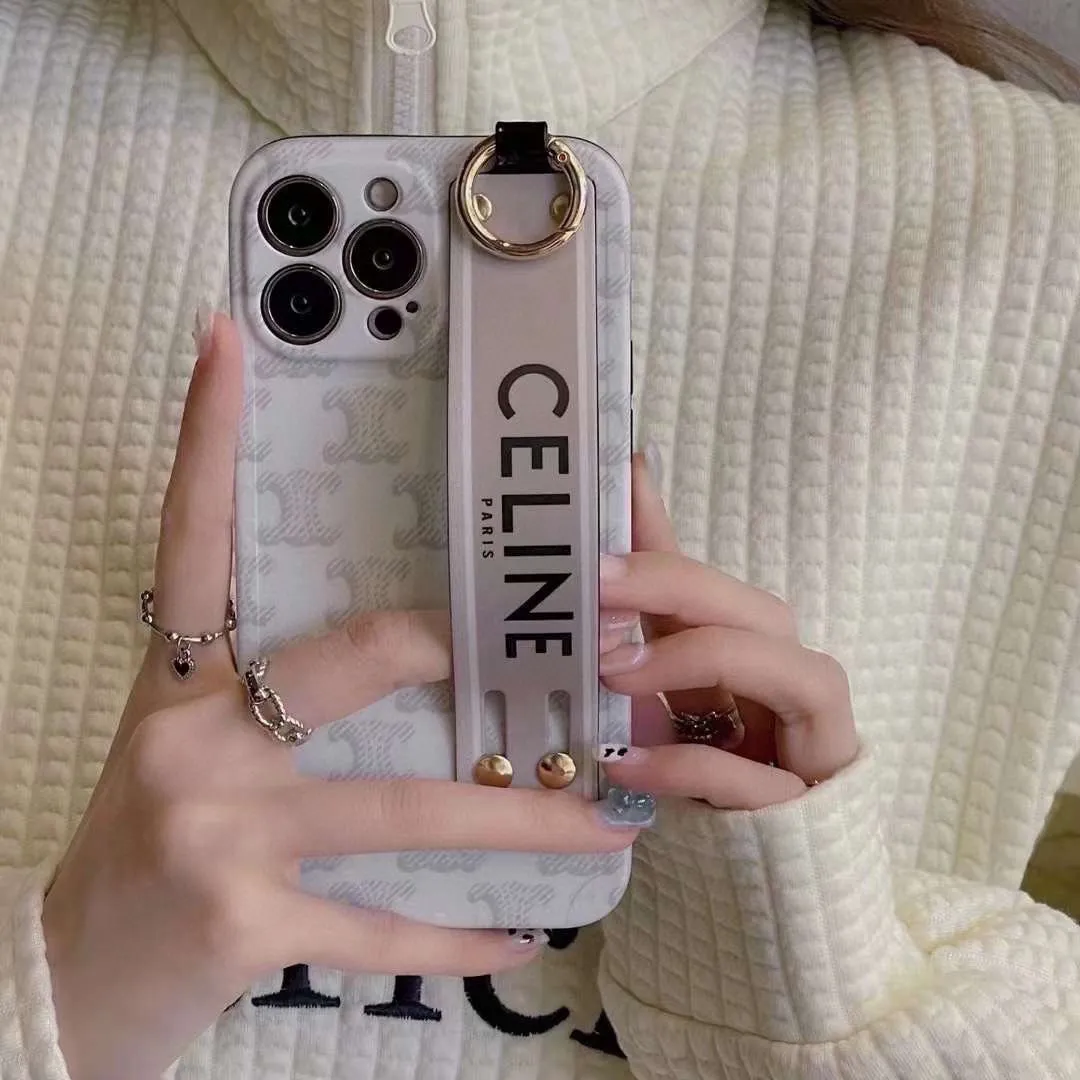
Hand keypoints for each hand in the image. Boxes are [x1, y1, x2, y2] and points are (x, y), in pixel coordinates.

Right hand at [41, 314, 641, 1079]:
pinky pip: (378, 928)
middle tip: (585, 638)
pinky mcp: (244, 925)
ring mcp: (220, 830)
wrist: (78, 972)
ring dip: (520, 813)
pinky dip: (457, 937)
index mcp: (181, 675)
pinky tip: (522, 936)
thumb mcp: (200, 737)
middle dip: (472, 644)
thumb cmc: (154, 835)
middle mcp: (195, 735)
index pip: (194, 537)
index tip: (230, 339)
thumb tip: (404, 640)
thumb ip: (276, 685)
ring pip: (402, 805)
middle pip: (354, 655)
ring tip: (608, 814)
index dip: (208, 436)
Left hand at [596, 451, 858, 808]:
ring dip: (699, 659)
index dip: (662, 527)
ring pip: (793, 671)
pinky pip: (758, 774)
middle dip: (678, 586)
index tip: (621, 472)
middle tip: (598, 584)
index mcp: (746, 654)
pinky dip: (688, 763)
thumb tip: (577, 589)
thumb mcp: (654, 712)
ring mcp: (814, 738)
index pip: (702, 579)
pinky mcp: (813, 801)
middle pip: (758, 611)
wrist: (768, 883)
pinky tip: (623, 764)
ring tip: (615, 671)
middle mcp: (791, 681)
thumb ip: (630, 646)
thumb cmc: (710, 784)